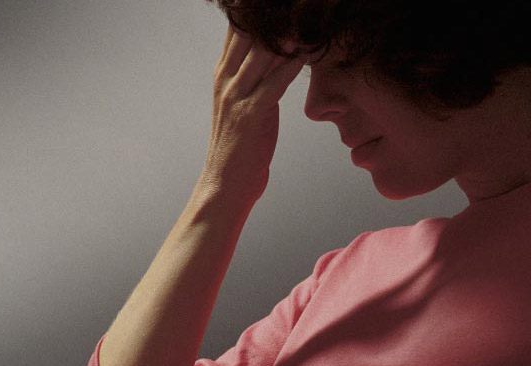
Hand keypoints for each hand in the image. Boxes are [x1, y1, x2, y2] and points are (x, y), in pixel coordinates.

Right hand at [198, 22, 303, 205]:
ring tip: (308, 21)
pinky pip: (274, 84)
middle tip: (298, 8)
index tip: (279, 8)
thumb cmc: (242, 145)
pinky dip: (291, 66)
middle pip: (247, 33)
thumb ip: (259, 77)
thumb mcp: (246, 103)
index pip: (237, 30)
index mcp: (223, 73)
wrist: (226, 184)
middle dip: (271, 19)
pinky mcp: (251, 115)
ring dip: (286, 35)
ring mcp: (236, 97)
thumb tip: (280, 54)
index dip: (255, 16)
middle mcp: (226, 79)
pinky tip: (307, 53)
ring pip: (261, 53)